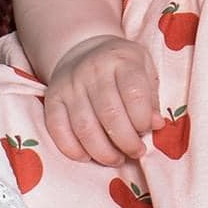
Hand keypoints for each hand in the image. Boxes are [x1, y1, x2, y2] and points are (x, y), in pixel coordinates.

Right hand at [41, 35, 157, 164]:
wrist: (81, 49)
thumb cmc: (120, 65)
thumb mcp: (144, 68)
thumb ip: (151, 96)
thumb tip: (156, 124)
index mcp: (121, 60)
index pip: (134, 94)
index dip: (143, 120)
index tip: (147, 130)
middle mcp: (93, 70)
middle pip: (110, 114)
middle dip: (126, 142)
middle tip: (136, 152)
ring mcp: (70, 85)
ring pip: (85, 127)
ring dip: (103, 152)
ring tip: (116, 158)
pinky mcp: (52, 99)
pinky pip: (57, 129)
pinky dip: (72, 149)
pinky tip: (87, 156)